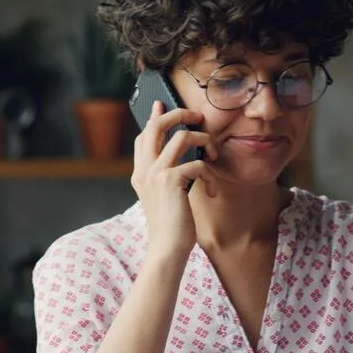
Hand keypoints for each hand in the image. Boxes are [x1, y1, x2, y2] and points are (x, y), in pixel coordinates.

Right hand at [130, 101, 217, 260]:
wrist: (167, 247)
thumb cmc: (170, 225)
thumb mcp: (163, 197)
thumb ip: (166, 176)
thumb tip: (183, 158)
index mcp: (140, 173)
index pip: (143, 136)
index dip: (154, 118)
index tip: (162, 105)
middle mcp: (144, 169)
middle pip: (157, 125)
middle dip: (179, 114)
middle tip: (197, 117)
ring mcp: (156, 174)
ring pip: (182, 137)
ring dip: (204, 141)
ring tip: (212, 154)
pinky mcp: (171, 181)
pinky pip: (197, 163)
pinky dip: (210, 175)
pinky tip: (211, 191)